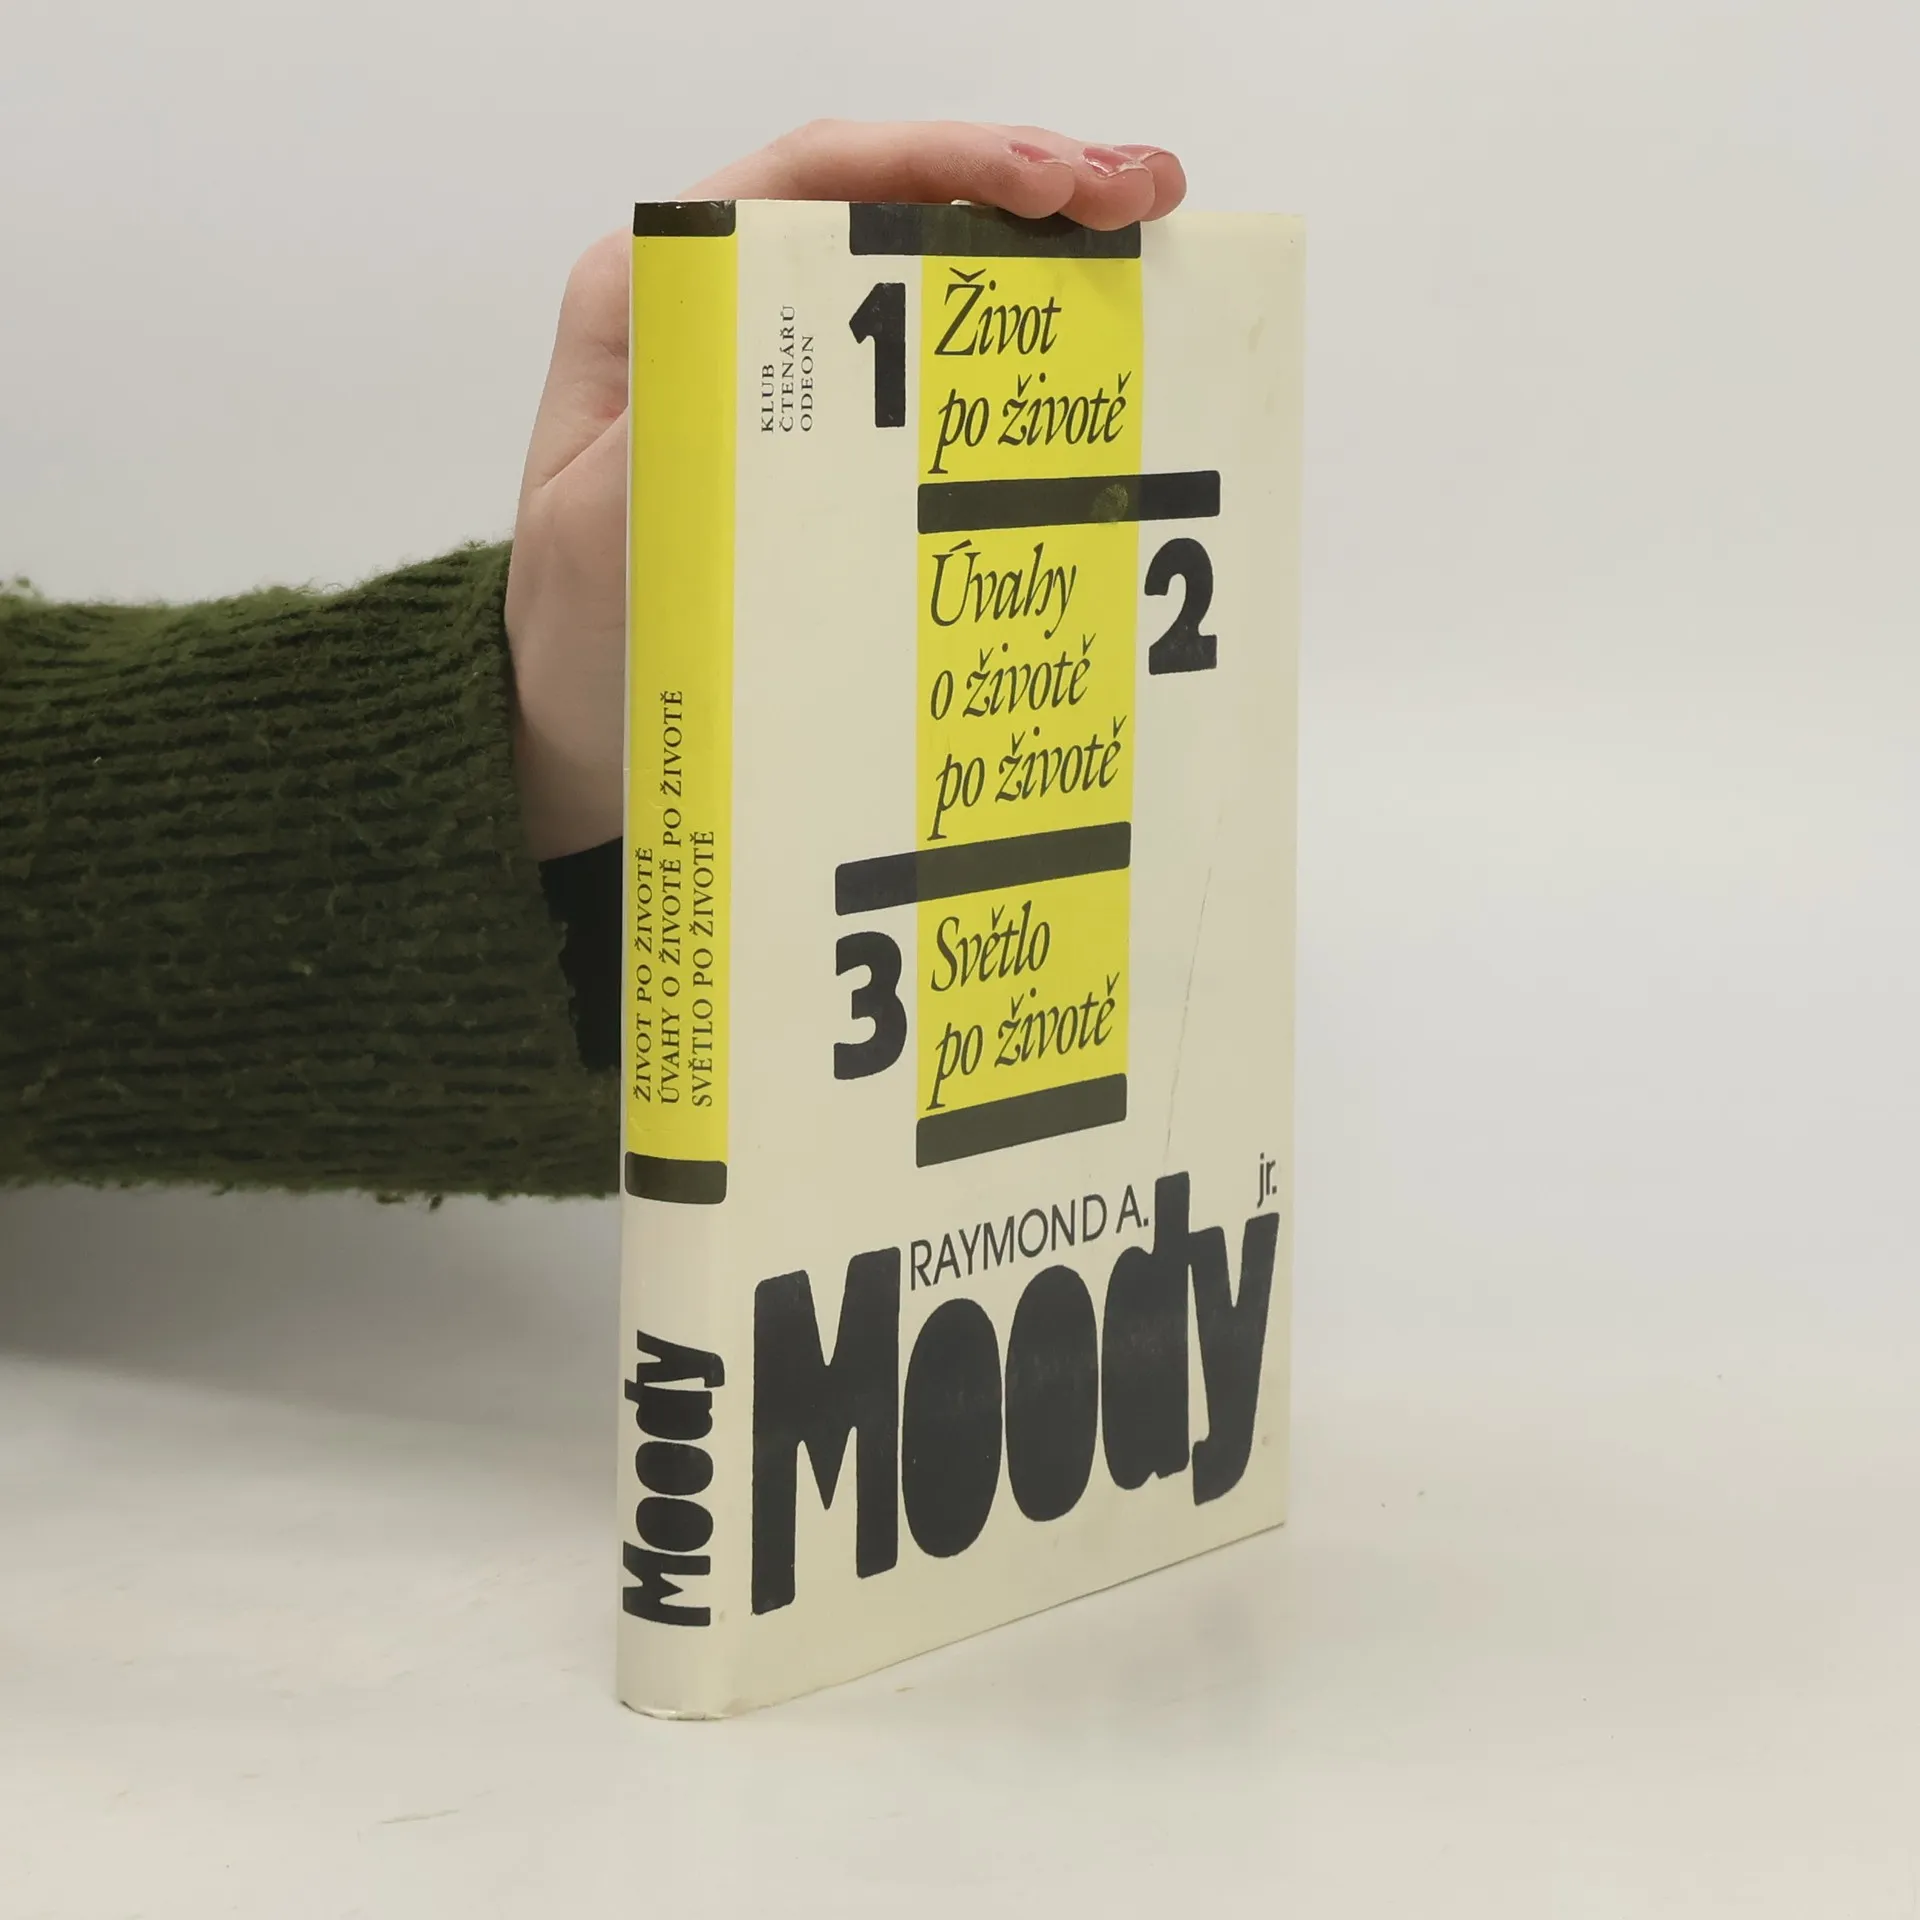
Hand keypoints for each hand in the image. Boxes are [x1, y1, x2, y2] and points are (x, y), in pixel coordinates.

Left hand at [503, 121, 1187, 860]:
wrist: (591, 728)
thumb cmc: (580, 638)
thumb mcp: (601, 544)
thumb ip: (668, 446)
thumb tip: (769, 370)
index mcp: (652, 298)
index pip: (811, 179)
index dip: (939, 160)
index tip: (1048, 184)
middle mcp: (722, 312)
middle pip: (884, 203)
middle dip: (1020, 180)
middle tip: (1139, 191)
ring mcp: (782, 372)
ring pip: (918, 271)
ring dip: (1035, 245)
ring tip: (1146, 229)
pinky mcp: (825, 438)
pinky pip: (926, 363)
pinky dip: (1012, 336)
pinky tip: (1093, 330)